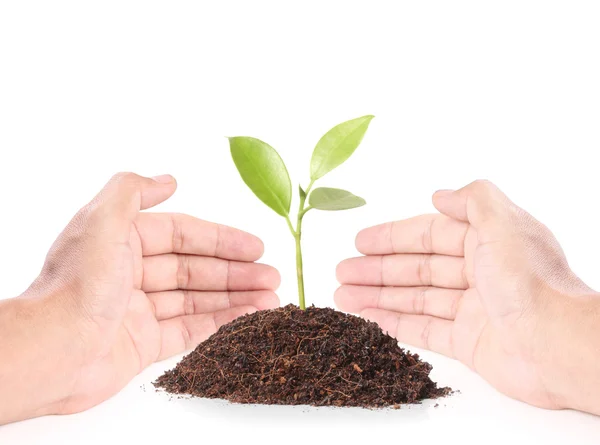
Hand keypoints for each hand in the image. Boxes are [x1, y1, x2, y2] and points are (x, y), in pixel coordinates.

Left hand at [0, 173, 279, 423]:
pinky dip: (219, 323)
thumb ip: (132, 190)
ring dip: (234, 298)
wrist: (52, 351)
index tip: (256, 246)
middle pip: (195, 269)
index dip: (221, 239)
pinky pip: (189, 330)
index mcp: (122, 242)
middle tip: (272, 276)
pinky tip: (246, 319)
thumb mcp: (102, 220)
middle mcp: (132, 274)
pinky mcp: (143, 344)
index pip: (182, 235)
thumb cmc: (78, 285)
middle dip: (236, 272)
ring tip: (270, 299)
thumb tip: (167, 179)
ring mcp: (139, 311)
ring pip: (197, 299)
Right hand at [335, 180, 599, 411]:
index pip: (428, 236)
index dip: (392, 237)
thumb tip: (440, 195)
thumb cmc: (530, 282)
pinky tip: (367, 320)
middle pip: (416, 269)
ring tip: (342, 296)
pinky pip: (423, 331)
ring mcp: (472, 310)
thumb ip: (472, 199)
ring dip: (377, 296)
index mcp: (486, 242)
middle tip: (342, 271)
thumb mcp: (502, 222)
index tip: (359, 241)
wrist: (558, 345)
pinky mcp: (469, 344)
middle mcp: (479, 274)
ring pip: (415, 299)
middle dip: (377, 269)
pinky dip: (394, 324)